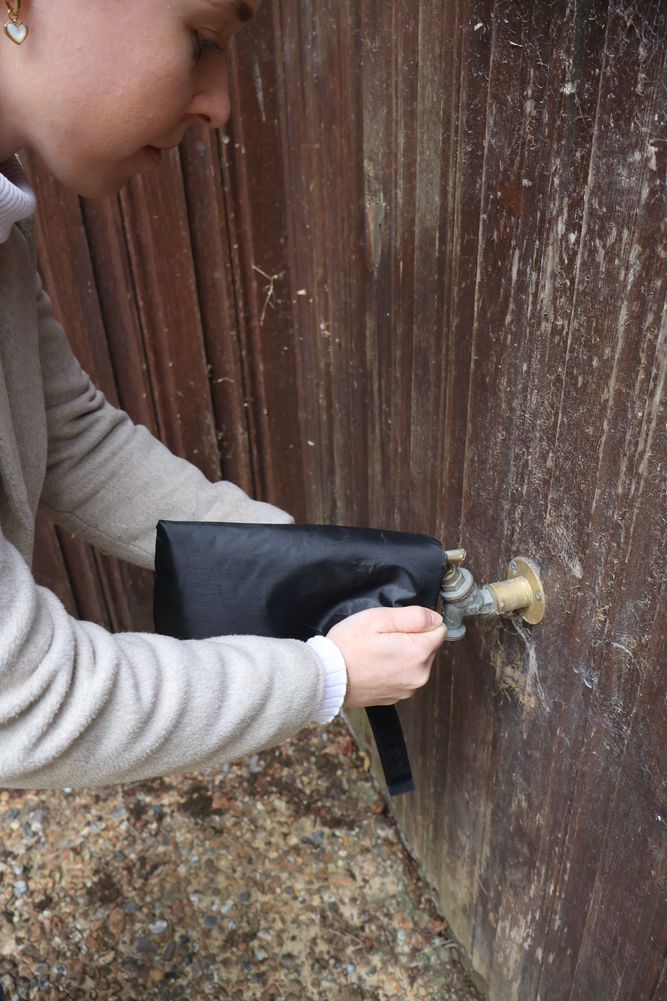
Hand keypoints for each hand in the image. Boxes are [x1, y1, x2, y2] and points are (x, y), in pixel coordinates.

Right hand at [326, 606, 446, 707]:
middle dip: (412, 638)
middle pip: (429, 646)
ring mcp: (408, 689)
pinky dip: (395, 669)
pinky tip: (375, 665)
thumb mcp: (378, 618)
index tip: (398, 624)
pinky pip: (405, 676)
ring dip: (404, 654)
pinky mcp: (396, 697)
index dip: (420, 622)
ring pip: (417, 662)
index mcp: (419, 653)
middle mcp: (420, 675)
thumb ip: (413, 616)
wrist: (327, 677)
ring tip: (377, 651)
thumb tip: (436, 617)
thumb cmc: (349, 645)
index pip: (440, 629)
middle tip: (383, 636)